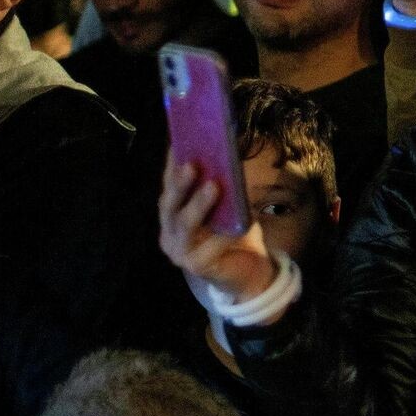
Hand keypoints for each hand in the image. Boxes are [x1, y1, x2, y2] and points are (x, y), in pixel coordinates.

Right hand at [158, 157, 275, 303]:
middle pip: (169, 205)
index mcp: (171, 215)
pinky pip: (210, 247)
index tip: (178, 143)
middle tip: (192, 164)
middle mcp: (168, 233)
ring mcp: (179, 252)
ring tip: (214, 186)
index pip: (167, 186)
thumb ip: (219, 188)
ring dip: (199, 204)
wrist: (247, 273)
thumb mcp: (226, 208)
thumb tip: (225, 156)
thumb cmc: (233, 234)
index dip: (171, 166)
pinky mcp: (196, 266)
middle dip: (180, 184)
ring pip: (185, 225)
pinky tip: (241, 222)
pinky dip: (225, 234)